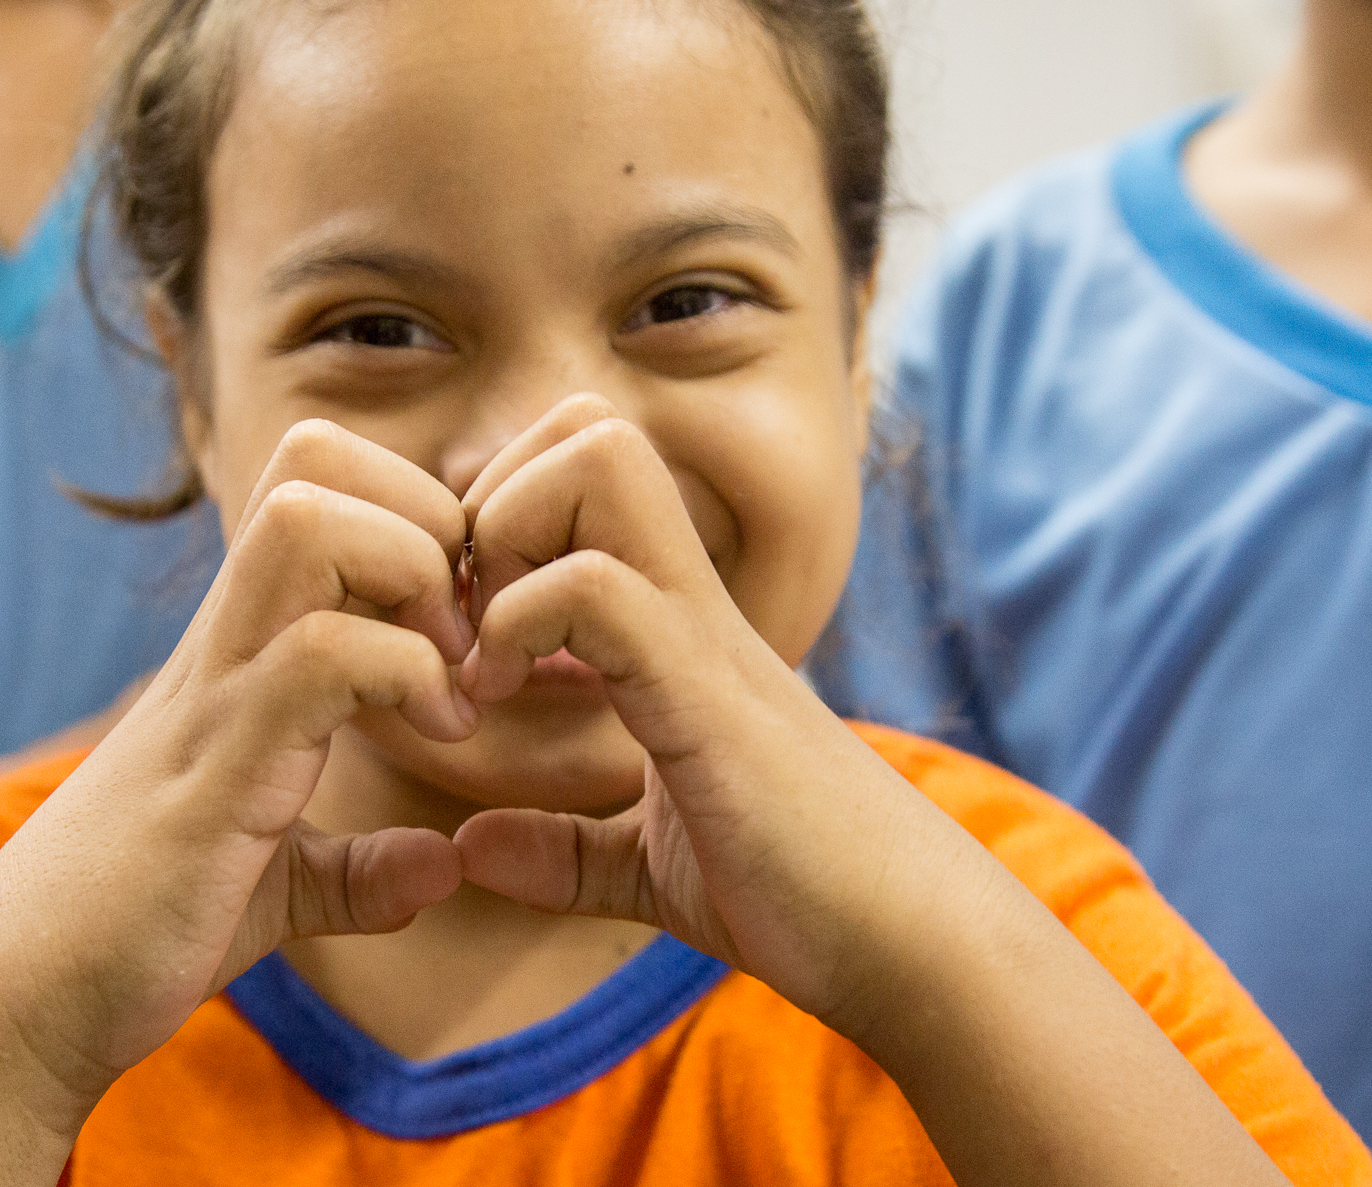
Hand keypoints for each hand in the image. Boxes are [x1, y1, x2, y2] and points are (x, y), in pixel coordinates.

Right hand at [0, 423, 481, 1118]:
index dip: (420, 516)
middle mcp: (223, 641)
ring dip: (411, 572)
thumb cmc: (136, 929)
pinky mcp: (216, 765)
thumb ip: (355, 866)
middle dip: (426, 514)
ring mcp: (212, 690)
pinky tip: (440, 734)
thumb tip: (440, 864)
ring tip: (452, 674)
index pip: (321, 478)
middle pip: (314, 458)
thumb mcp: (274, 887)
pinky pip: (321, 653)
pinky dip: (405, 672)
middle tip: (471, 632)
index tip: (469, 621)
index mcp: (241, 647)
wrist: (22, 1002)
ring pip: (308, 520)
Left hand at [450, 395, 972, 1038]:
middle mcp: (692, 601)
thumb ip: (564, 849)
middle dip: (495, 496)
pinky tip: (496, 701)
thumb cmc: (801, 897)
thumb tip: (467, 846)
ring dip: (507, 538)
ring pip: (598, 463)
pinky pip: (596, 586)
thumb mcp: (652, 868)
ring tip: (480, 658)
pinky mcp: (707, 691)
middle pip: (590, 425)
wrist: (912, 945)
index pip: (584, 466)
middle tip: (462, 623)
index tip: (459, 631)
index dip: (495, 519)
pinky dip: (518, 623)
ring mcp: (704, 632)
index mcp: (676, 625)